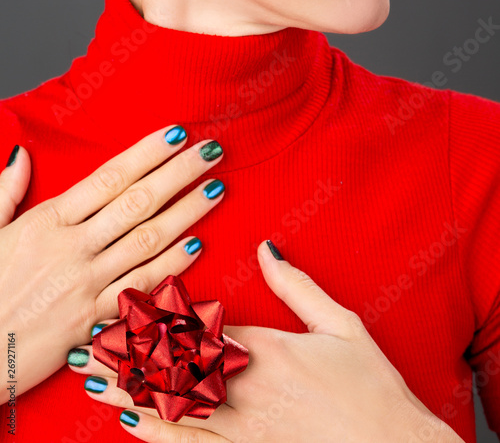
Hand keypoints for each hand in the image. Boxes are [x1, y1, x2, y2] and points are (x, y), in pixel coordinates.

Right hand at [0, 125, 224, 403]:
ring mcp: (87, 284)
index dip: (147, 153)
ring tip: (216, 189)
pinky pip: (142, 286)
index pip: (109, 177)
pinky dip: (172, 265)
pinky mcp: (96, 318)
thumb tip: (23, 153)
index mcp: (47, 222)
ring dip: (188, 213)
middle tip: (212, 151)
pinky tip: (198, 245)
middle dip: (180, 173)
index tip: (178, 134)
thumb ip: (5, 190)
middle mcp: (72, 248)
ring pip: (149, 240)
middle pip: (138, 202)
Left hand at [69, 240, 464, 442]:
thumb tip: (267, 249)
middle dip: (129, 353)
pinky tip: (130, 423)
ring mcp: (242, 427)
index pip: (200, 327)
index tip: (124, 308)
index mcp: (266, 348)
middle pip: (174, 365)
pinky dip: (157, 434)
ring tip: (92, 377)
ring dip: (129, 389)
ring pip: (172, 405)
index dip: (158, 318)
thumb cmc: (370, 386)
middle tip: (89, 341)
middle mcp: (246, 387)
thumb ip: (298, 287)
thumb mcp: (342, 325)